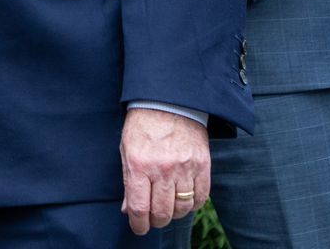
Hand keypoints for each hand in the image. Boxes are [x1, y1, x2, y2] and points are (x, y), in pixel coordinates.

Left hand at [120, 106, 208, 234]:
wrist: (169, 101)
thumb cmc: (143, 126)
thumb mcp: (126, 150)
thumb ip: (128, 181)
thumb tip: (128, 209)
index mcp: (139, 164)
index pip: (139, 207)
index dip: (139, 224)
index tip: (139, 228)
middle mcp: (162, 169)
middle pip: (162, 212)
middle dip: (156, 221)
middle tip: (153, 220)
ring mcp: (185, 168)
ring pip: (183, 208)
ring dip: (174, 214)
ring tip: (168, 209)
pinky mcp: (203, 165)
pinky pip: (201, 197)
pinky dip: (193, 205)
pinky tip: (185, 201)